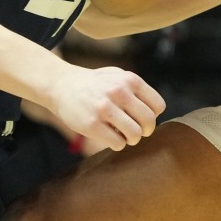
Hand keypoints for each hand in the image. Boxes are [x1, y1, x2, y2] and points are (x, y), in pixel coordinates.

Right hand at [44, 64, 165, 151]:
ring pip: (135, 134)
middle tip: (138, 132)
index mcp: (130, 80)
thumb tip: (156, 111)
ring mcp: (105, 109)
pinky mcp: (92, 125)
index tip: (143, 119)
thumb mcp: (118, 76)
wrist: (63, 85)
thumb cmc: (95, 84)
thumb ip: (137, 90)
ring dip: (132, 139)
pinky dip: (117, 144)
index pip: (158, 106)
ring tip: (123, 135)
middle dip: (146, 131)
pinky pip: (117, 143)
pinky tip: (110, 136)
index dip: (153, 116)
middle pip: (149, 121)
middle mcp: (119, 92)